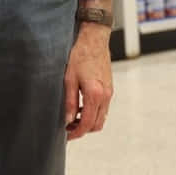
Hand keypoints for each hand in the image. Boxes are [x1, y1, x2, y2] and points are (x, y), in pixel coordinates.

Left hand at [63, 24, 112, 140]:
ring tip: (72, 119)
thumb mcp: (69, 78)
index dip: (76, 133)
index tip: (66, 136)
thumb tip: (68, 120)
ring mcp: (109, 92)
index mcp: (95, 94)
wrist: (94, 38)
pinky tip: (81, 107)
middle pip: (97, 124)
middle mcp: (106, 95)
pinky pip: (103, 107)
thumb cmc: (79, 55)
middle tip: (68, 129)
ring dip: (88, 122)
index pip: (87, 123)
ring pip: (101, 117)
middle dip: (83, 130)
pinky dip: (93, 112)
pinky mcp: (109, 87)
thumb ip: (69, 101)